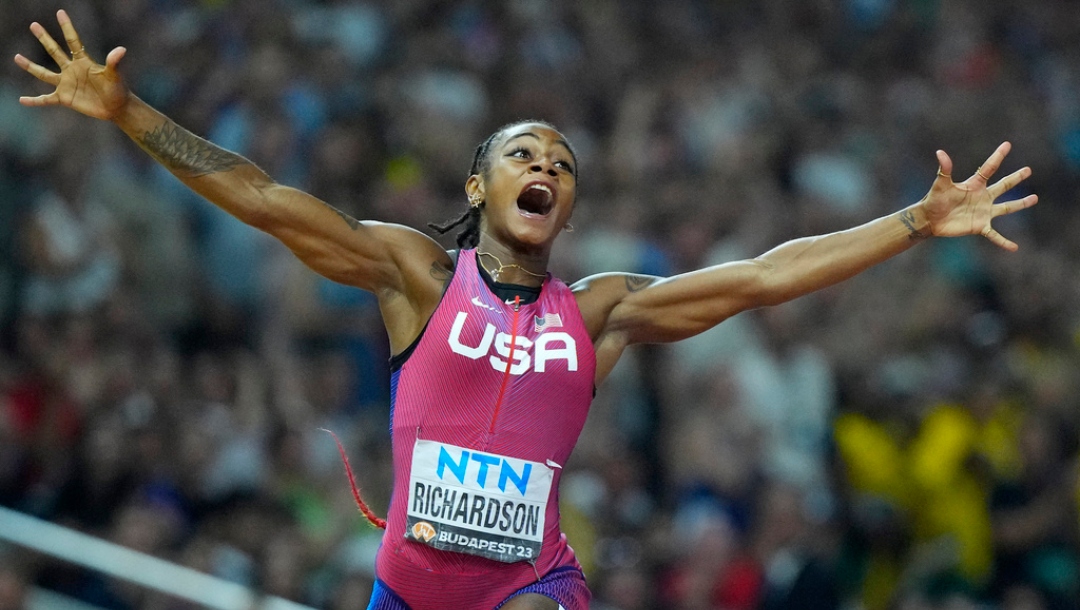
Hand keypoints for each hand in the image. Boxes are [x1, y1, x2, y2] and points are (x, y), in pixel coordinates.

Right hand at [14, 10, 128, 120]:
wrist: (117, 107)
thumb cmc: (118, 89)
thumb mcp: (115, 75)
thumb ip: (114, 63)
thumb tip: (121, 49)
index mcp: (83, 62)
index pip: (73, 41)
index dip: (67, 27)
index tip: (60, 13)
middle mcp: (71, 70)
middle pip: (54, 51)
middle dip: (44, 38)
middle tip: (34, 25)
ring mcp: (66, 84)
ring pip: (44, 74)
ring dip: (30, 66)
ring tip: (16, 57)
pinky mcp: (64, 98)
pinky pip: (46, 99)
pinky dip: (34, 101)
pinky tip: (22, 100)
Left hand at [921, 142, 1037, 250]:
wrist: (930, 219)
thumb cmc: (934, 200)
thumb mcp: (941, 184)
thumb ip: (944, 169)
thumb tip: (940, 152)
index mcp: (974, 185)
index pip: (989, 168)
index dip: (997, 156)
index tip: (1007, 145)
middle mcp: (982, 197)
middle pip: (1003, 186)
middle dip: (1015, 178)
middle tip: (1028, 170)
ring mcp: (983, 212)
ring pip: (1006, 207)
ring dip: (1020, 204)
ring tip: (1034, 198)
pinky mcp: (980, 226)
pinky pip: (995, 235)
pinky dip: (1004, 242)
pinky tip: (1014, 248)